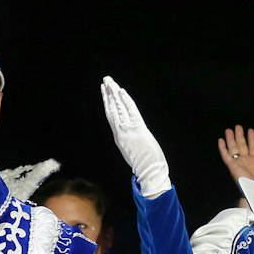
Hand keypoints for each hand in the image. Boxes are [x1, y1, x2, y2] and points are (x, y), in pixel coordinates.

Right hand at [101, 77, 170, 196]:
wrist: (149, 173)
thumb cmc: (144, 165)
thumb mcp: (132, 151)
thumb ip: (128, 140)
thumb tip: (129, 134)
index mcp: (119, 137)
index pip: (111, 116)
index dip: (108, 102)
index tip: (105, 91)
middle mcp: (121, 132)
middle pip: (112, 109)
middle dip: (108, 94)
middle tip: (105, 80)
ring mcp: (128, 130)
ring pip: (119, 108)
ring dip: (114, 94)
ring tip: (109, 81)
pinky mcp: (138, 129)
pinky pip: (130, 111)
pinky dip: (125, 101)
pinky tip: (121, 91)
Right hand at [218, 126, 253, 190]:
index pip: (253, 147)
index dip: (252, 139)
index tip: (250, 130)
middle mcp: (246, 161)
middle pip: (242, 146)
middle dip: (239, 136)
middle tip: (237, 126)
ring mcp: (238, 163)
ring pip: (233, 148)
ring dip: (231, 139)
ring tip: (229, 129)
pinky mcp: (232, 166)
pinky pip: (226, 156)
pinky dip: (223, 148)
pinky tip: (220, 140)